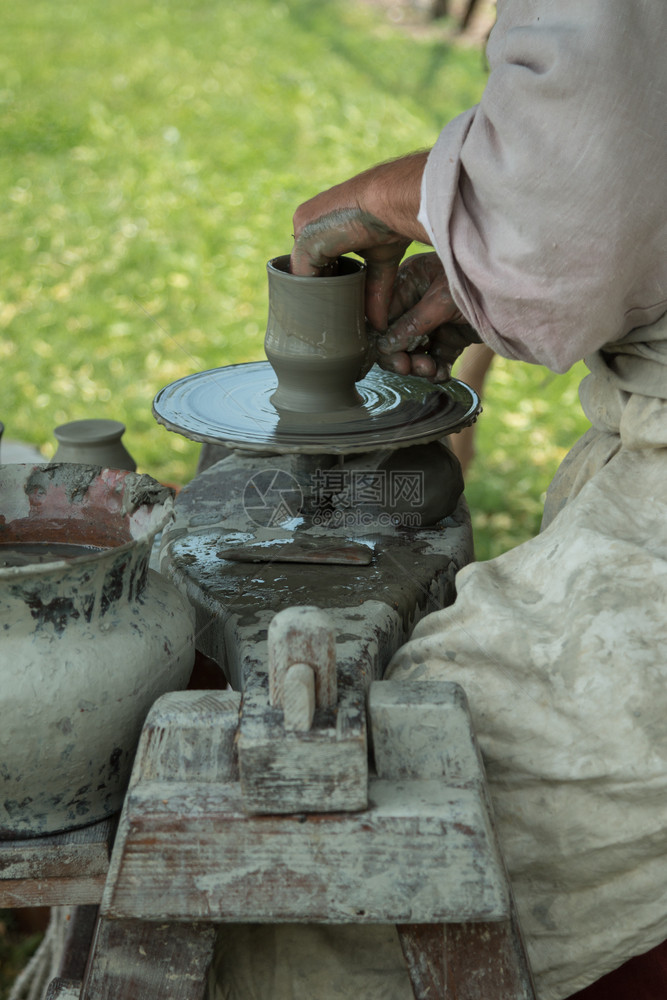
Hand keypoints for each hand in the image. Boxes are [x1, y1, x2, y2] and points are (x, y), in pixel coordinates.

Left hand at [291, 153, 429, 331]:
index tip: (336, 304)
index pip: (316, 260)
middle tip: (327, 318)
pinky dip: (309, 296)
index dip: (325, 283)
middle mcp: (307, 222)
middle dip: (315, 293)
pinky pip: (300, 276)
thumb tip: (380, 323)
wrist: (392, 199)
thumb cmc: (391, 220)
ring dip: (310, 297)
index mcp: (323, 223)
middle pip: (304, 268)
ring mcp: (302, 228)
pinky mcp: (304, 238)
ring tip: (324, 319)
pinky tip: (322, 312)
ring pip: (300, 274)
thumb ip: (374, 288)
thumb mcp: (380, 261)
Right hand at [377, 252, 479, 380]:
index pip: (384, 314)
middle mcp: (417, 302)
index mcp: (409, 281)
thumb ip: (413, 323)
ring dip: (419, 366)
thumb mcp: (442, 300)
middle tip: (408, 368)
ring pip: (414, 353)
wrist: (520, 290)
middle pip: (395, 337)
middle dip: (401, 355)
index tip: (391, 356)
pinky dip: (436, 370)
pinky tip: (441, 374)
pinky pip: (435, 360)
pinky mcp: (450, 340)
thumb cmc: (478, 281)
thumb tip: (384, 346)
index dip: (383, 338)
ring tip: (430, 370)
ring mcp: (434, 322)